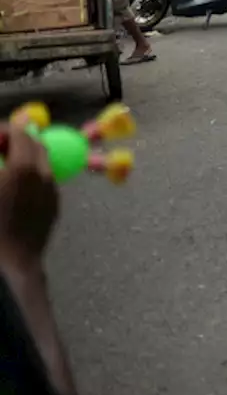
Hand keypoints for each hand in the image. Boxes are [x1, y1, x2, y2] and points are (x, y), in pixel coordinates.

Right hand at [0, 125, 57, 270]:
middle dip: (17, 140)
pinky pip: (45, 182)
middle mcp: (45, 176)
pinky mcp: (54, 206)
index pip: (20, 133)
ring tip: (5, 167)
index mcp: (25, 168)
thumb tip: (1, 136)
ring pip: (43, 163)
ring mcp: (52, 191)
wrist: (8, 264)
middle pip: (36, 145)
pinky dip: (32, 176)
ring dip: (25, 158)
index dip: (4, 130)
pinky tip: (14, 188)